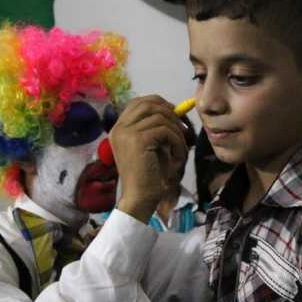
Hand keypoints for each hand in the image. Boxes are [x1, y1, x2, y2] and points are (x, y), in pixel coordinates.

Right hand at [110, 96, 187, 221]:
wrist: (140, 198)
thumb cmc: (148, 176)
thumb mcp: (151, 146)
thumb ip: (156, 128)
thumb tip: (176, 110)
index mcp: (119, 129)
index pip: (138, 102)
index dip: (159, 103)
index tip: (174, 114)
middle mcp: (119, 128)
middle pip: (148, 104)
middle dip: (170, 112)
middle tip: (183, 128)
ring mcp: (126, 133)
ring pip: (160, 117)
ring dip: (177, 131)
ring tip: (181, 148)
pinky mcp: (138, 140)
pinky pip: (165, 131)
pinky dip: (177, 142)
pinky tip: (178, 155)